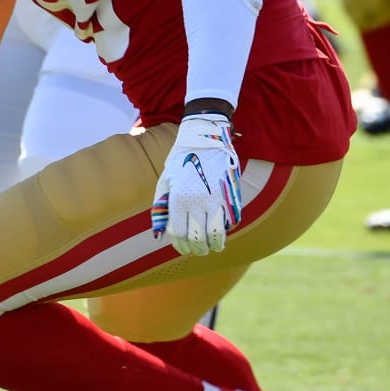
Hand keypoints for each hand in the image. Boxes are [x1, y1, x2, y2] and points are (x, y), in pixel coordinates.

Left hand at [151, 113, 241, 255]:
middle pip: (198, 238)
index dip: (180, 245)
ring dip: (214, 245)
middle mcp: (197, 201)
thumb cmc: (181, 163)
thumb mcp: (165, 183)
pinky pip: (231, 221)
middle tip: (198, 250)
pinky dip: (226, 230)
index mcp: (178, 199)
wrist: (205, 140)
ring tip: (212, 247)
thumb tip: (158, 236)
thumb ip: (160, 211)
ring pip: (216, 234)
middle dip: (197, 249)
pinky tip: (221, 230)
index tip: (183, 248)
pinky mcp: (231, 196)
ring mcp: (216, 199)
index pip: (179, 234)